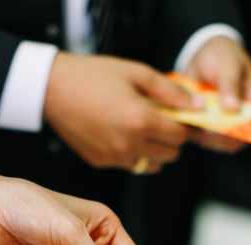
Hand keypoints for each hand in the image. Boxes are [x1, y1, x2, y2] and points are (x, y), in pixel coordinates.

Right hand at [43, 53, 198, 173]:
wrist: (53, 88)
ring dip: (155, 150)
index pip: (181, 136)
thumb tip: (197, 106)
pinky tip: (122, 133)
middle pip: (171, 154)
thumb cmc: (93, 76)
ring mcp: (113, 156)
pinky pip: (130, 165)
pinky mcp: (101, 162)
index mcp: (140, 120)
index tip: (178, 115)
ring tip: (142, 128)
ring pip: (153, 165)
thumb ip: (171, 92)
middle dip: (172, 138)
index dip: (184, 125)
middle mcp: (128, 144)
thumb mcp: (137, 73)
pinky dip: (134, 154)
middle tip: (160, 120)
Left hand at [184, 36, 250, 152]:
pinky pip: (198, 137)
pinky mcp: (206, 128)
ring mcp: (224, 126)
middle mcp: (242, 119)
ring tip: (191, 116)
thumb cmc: (223, 56)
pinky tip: (183, 117)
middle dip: (218, 135)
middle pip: (235, 140)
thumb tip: (232, 108)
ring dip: (201, 134)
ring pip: (215, 142)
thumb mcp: (228, 65)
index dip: (244, 131)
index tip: (226, 127)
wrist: (203, 57)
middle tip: (205, 126)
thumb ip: (230, 85)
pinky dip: (189, 130)